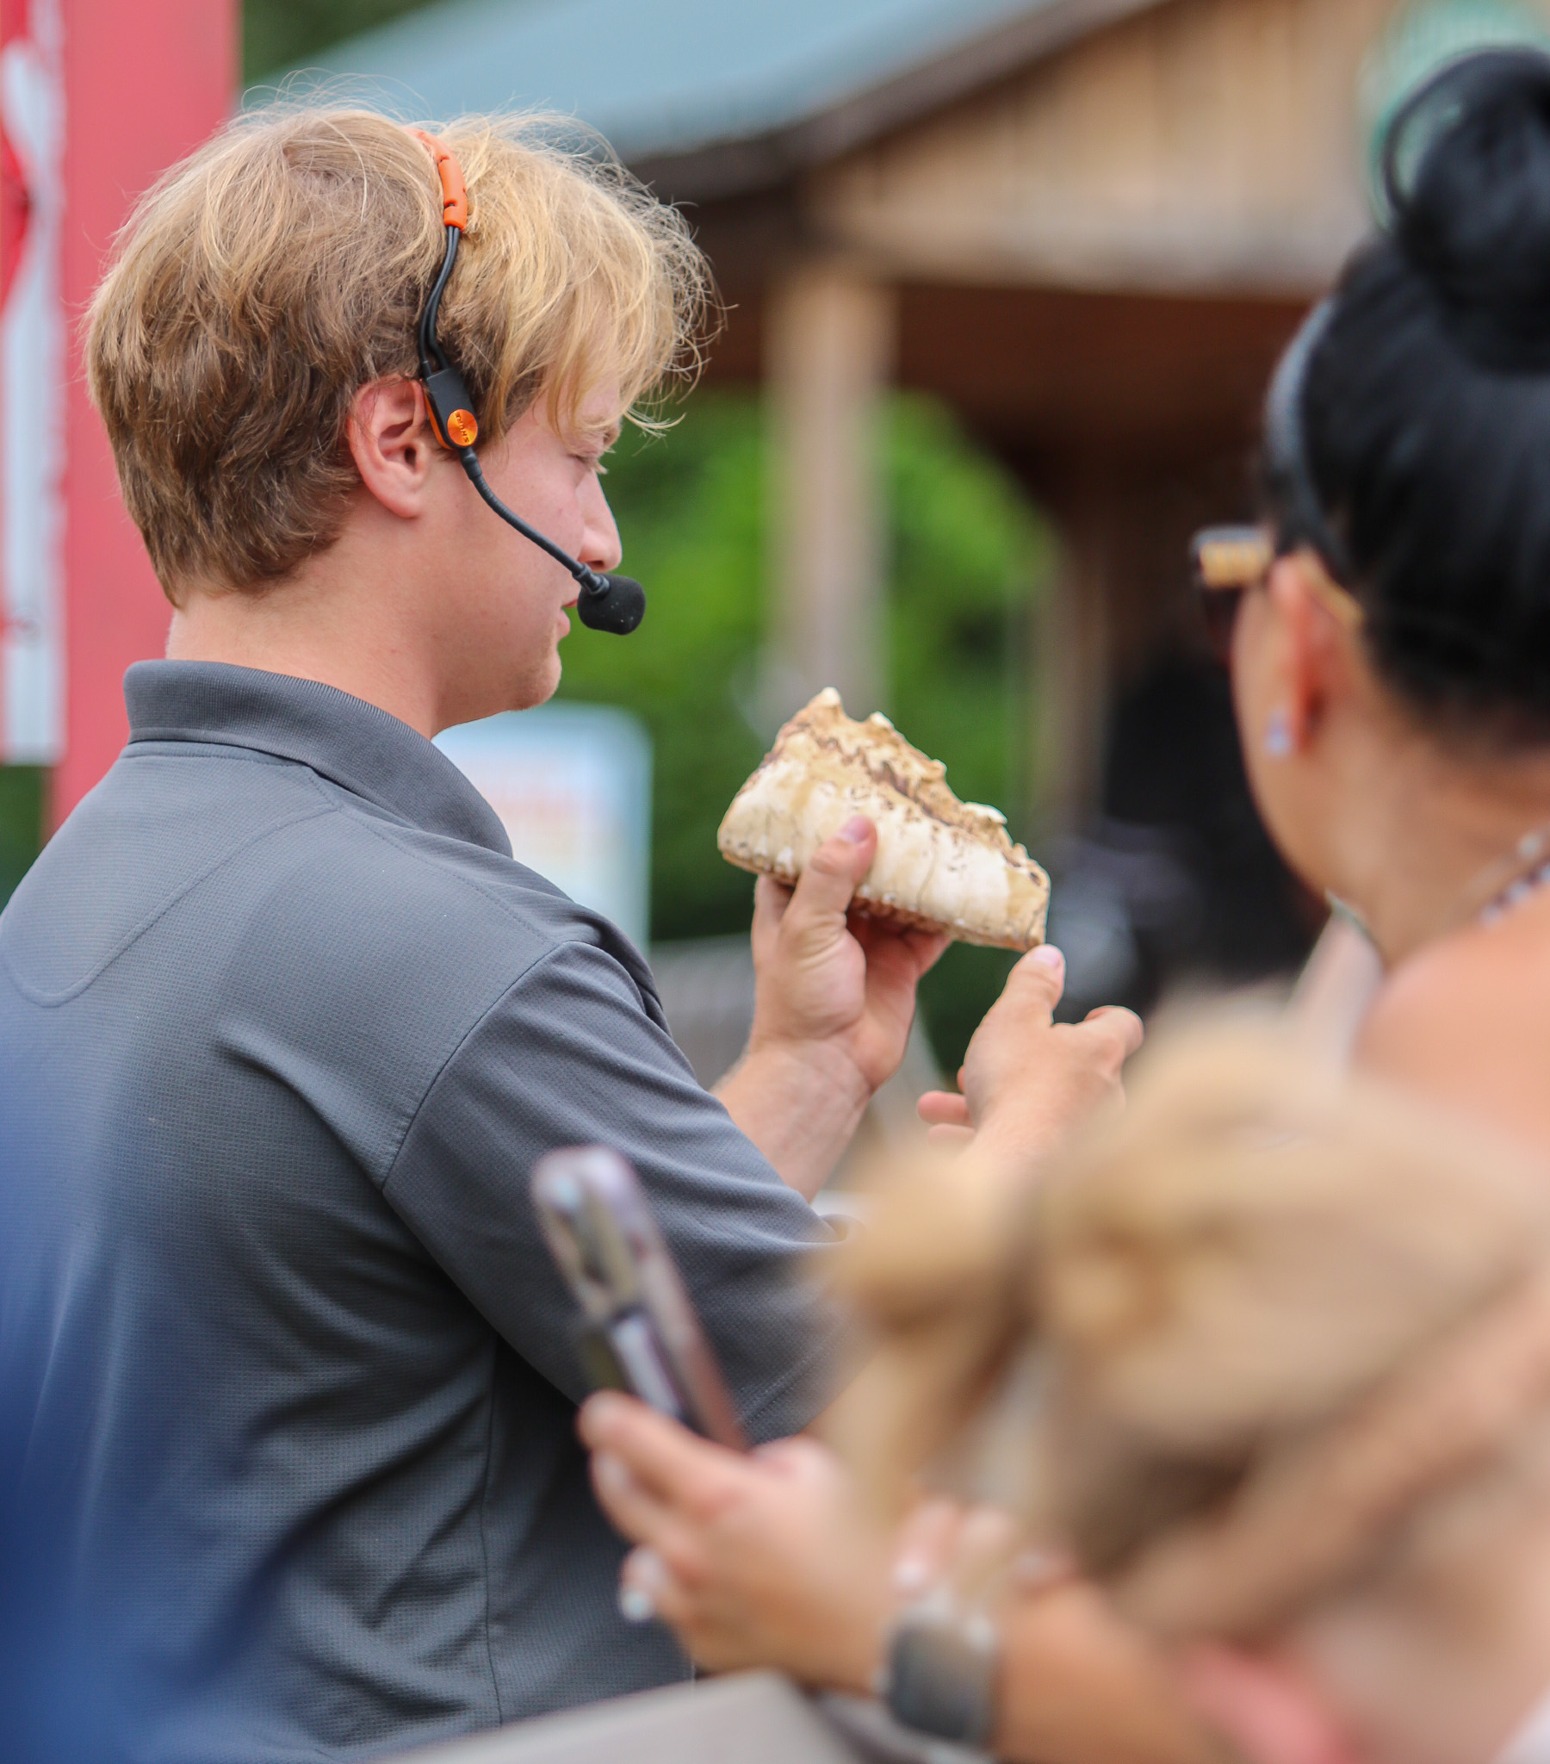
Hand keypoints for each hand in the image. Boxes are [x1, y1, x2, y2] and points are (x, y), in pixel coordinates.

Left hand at [580, 1393, 894, 1692]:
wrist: (889, 1632)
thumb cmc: (864, 1549)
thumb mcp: (820, 1469)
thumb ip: (769, 1459)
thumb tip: (750, 1465)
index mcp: (720, 1497)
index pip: (634, 1443)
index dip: (608, 1420)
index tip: (599, 1412)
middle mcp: (694, 1552)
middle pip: (618, 1495)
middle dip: (615, 1465)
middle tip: (623, 1453)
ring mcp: (694, 1603)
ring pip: (637, 1555)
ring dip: (652, 1532)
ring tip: (683, 1524)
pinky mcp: (704, 1642)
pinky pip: (667, 1603)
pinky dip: (678, 1584)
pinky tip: (712, 1574)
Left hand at [746, 817, 947, 1097]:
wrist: (827, 1068)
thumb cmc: (799, 1001)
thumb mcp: (806, 928)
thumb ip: (832, 876)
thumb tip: (862, 825)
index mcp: (792, 902)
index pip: (806, 846)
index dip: (827, 816)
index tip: (854, 782)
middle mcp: (831, 916)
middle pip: (863, 863)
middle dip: (888, 837)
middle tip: (917, 800)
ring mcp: (870, 939)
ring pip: (902, 891)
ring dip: (923, 870)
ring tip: (950, 833)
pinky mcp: (903, 963)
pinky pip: (932, 929)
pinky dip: (950, 910)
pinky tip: (970, 885)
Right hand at [922, 946, 1142, 1167]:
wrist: (1015, 1170)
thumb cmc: (1016, 1087)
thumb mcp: (1013, 1018)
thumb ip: (1031, 984)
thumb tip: (1050, 955)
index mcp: (1100, 1053)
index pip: (1123, 1026)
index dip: (1105, 1016)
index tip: (1084, 1015)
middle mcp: (1104, 1097)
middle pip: (1071, 1071)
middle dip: (1023, 1063)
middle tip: (988, 1060)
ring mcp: (1086, 1139)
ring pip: (1037, 1111)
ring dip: (991, 1103)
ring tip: (944, 1102)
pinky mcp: (1061, 1171)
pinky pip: (1023, 1148)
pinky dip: (986, 1139)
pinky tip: (943, 1139)